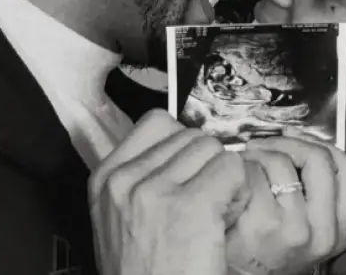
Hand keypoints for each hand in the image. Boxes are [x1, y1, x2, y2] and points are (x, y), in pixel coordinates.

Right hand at [89, 110, 250, 274]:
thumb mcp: (124, 223)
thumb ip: (143, 182)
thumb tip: (185, 147)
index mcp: (105, 180)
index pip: (157, 123)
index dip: (184, 147)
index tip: (190, 178)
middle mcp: (125, 180)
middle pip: (192, 136)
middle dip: (209, 166)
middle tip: (208, 206)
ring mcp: (155, 191)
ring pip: (216, 150)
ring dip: (227, 180)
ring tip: (217, 217)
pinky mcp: (191, 206)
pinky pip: (233, 170)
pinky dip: (240, 194)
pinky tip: (227, 223)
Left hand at [226, 133, 345, 274]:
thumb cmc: (264, 247)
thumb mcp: (305, 225)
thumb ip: (312, 189)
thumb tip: (292, 136)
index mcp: (338, 228)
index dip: (320, 145)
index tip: (294, 141)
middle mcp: (322, 230)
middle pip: (319, 157)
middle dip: (287, 143)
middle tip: (262, 147)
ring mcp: (294, 227)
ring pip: (282, 162)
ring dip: (257, 155)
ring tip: (244, 166)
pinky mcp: (262, 223)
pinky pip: (253, 173)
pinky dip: (239, 169)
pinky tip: (233, 182)